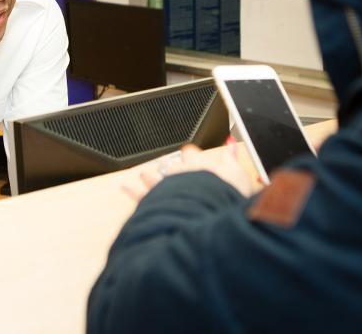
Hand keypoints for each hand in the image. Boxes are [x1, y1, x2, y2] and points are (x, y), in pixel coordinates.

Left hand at [122, 143, 255, 201]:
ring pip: (153, 178)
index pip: (192, 154)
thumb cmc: (225, 196)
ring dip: (149, 176)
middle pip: (171, 166)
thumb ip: (232, 160)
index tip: (190, 154)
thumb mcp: (237, 177)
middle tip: (168, 169)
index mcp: (199, 165)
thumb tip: (232, 147)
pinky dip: (131, 190)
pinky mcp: (154, 201)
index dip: (191, 155)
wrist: (208, 213)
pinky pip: (140, 194)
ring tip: (144, 174)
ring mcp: (165, 187)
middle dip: (170, 168)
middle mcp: (179, 174)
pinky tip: (124, 186)